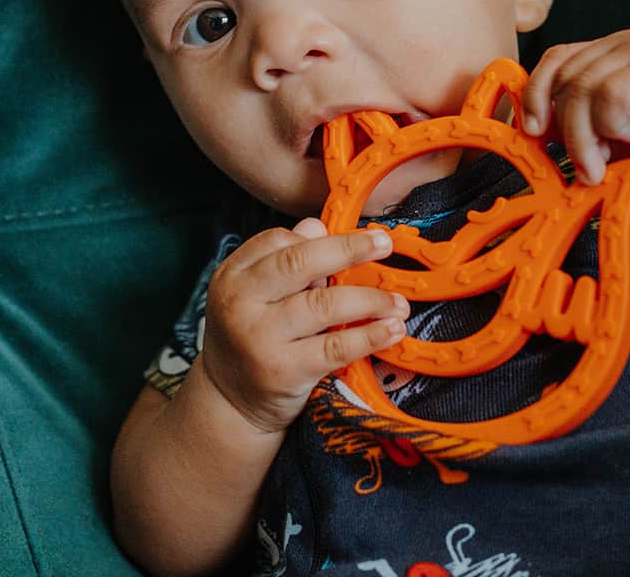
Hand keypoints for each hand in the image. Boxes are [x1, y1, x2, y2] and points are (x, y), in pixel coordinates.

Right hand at [198, 217, 408, 433]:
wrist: (230, 404)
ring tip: (398, 302)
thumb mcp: (255, 294)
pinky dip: (369, 335)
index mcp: (232, 276)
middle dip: (349, 249)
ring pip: (324, 304)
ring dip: (370, 299)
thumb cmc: (252, 337)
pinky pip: (335, 347)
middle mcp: (240, 303)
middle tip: (384, 244)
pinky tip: (391, 329)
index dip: (320, 238)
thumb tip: (319, 226)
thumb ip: (285, 259)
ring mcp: (259, 338)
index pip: (278, 241)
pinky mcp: (282, 371)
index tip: (357, 239)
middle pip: (300, 263)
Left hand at [521, 30, 629, 184]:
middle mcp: (622, 43)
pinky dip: (611, 124)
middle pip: (566, 77)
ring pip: (583, 88)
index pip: (555, 58)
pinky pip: (610, 94)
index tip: (533, 129)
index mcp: (605, 51)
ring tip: (601, 161)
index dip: (535, 93)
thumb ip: (570, 115)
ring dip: (584, 136)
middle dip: (566, 128)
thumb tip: (529, 124)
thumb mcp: (600, 126)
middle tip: (585, 161)